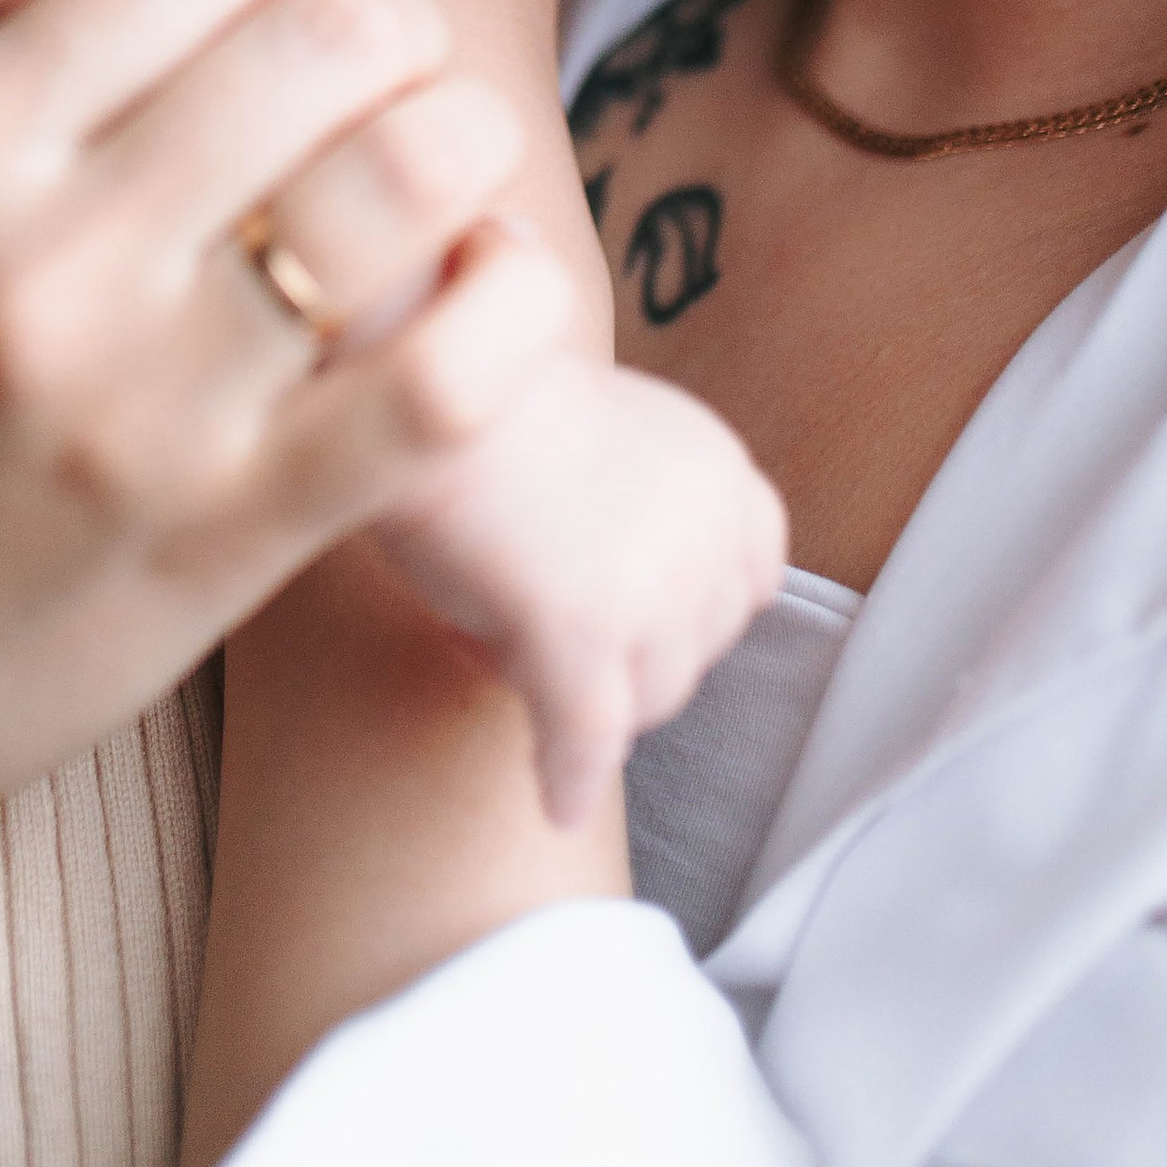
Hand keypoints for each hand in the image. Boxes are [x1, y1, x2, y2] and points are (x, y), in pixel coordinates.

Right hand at [0, 0, 581, 895]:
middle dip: (387, 17)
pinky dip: (510, 309)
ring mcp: (148, 406)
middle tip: (376, 57)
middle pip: (328, 38)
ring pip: (403, 187)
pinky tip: (497, 279)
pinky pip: (441, 390)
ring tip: (438, 151)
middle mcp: (42, 261)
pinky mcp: (237, 536)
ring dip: (460, 137)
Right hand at [371, 359, 789, 823]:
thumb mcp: (610, 439)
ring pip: (647, 703)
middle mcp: (709, 530)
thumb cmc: (482, 399)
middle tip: (537, 629)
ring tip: (504, 647)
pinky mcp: (583, 630)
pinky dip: (573, 776)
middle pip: (695, 654)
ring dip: (591, 701)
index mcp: (722, 470)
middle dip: (630, 658)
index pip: (751, 578)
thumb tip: (624, 611)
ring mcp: (653, 584)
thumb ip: (647, 513)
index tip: (638, 621)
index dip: (694, 609)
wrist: (415, 367)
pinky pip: (588, 738)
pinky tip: (557, 800)